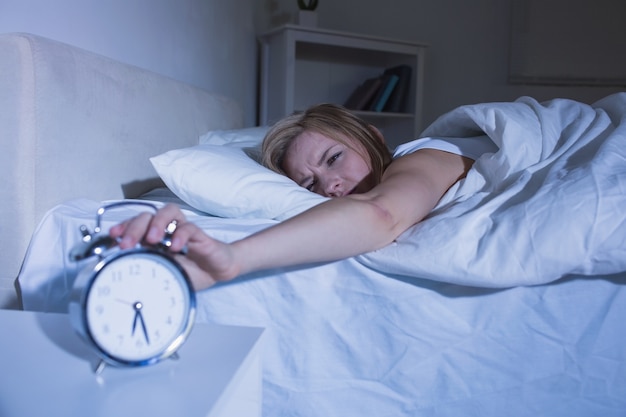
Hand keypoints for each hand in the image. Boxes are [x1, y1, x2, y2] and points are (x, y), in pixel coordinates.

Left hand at [109, 204, 239, 289]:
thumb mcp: (162, 273)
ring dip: (157, 223)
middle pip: (147, 216)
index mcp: (153, 239)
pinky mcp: (199, 235)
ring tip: (152, 238)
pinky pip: (189, 227)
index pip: (134, 225)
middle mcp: (166, 230)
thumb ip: (146, 268)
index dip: (123, 228)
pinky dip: (181, 234)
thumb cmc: (188, 271)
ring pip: (168, 212)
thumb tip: (123, 271)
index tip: (113, 236)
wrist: (216, 272)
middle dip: (134, 227)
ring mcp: (182, 230)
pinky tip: (176, 246)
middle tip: (127, 244)